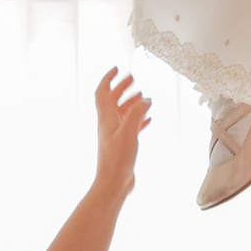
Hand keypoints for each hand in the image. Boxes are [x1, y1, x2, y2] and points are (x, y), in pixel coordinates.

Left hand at [92, 69, 153, 196]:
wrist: (114, 182)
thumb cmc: (117, 158)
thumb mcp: (128, 131)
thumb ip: (137, 113)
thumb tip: (146, 99)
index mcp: (105, 118)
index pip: (102, 92)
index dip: (108, 79)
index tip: (117, 68)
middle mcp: (109, 124)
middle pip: (113, 100)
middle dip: (122, 87)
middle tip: (133, 78)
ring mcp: (115, 134)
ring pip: (123, 113)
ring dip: (132, 103)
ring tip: (144, 97)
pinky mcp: (123, 145)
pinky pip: (131, 127)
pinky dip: (139, 120)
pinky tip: (148, 119)